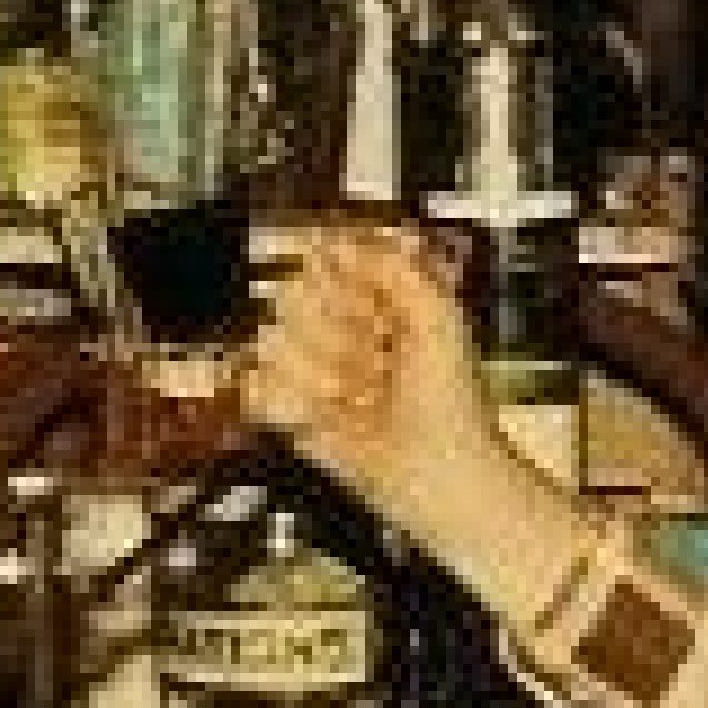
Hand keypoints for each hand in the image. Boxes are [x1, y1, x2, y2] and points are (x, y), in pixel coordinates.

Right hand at [241, 225, 511, 539]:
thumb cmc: (451, 398)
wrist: (439, 470)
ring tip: (363, 398)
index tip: (380, 316)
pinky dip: (289, 401)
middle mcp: (336, 329)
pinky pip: (256, 387)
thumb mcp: (438, 313)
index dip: (345, 288)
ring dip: (322, 373)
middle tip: (380, 364)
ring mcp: (311, 371)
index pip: (320, 263)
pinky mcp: (292, 412)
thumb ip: (392, 265)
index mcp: (368, 299)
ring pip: (273, 343)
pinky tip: (327, 415)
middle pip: (290, 298)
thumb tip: (335, 238)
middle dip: (337, 334)